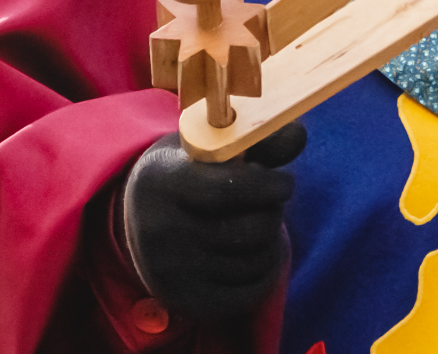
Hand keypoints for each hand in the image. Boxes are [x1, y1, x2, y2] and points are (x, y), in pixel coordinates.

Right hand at [119, 122, 305, 321]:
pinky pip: (250, 294)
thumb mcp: (210, 148)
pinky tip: (253, 253)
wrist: (139, 218)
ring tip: (257, 224)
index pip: (230, 189)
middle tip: (270, 203)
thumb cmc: (186, 171)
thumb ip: (257, 140)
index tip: (284, 182)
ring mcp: (171, 271)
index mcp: (162, 181)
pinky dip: (263, 273)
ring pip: (256, 263)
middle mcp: (160, 230)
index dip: (269, 186)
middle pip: (250, 230)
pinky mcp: (186, 301)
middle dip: (273, 213)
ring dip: (270, 242)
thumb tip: (298, 135)